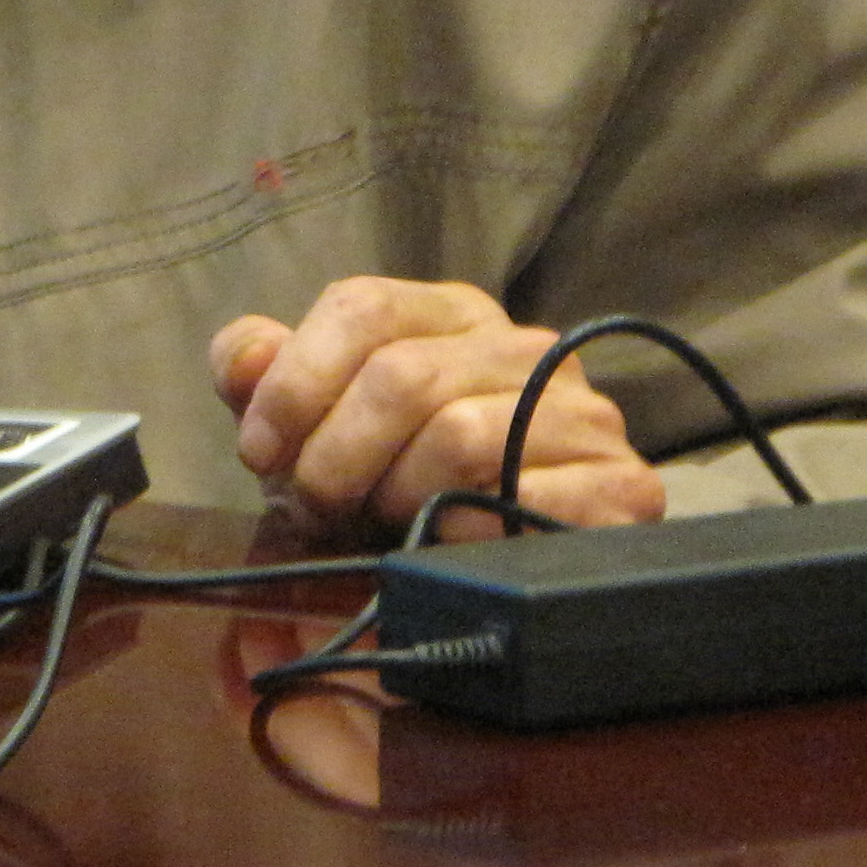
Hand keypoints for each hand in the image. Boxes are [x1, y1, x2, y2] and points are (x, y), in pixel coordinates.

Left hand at [209, 277, 663, 536]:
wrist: (513, 561)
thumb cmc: (396, 477)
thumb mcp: (320, 420)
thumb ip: (262, 373)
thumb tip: (243, 359)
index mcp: (452, 312)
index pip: (361, 306)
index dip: (294, 382)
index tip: (259, 453)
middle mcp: (525, 347)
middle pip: (401, 376)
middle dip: (335, 458)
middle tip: (316, 510)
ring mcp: (583, 414)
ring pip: (458, 437)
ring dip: (395, 497)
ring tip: (385, 525)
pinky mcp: (623, 486)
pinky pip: (523, 499)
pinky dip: (464, 530)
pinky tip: (448, 542)